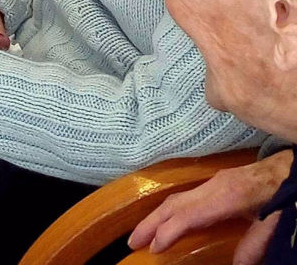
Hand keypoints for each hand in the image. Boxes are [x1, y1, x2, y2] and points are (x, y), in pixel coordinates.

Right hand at [128, 150, 292, 262]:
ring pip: (176, 198)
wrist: (288, 166)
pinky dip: (168, 209)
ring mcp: (213, 182)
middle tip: (132, 241)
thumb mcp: (275, 221)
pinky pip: (184, 196)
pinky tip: (164, 219)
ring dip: (156, 215)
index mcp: (226, 196)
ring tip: (141, 233)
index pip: (189, 214)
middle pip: (174, 204)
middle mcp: (214, 187)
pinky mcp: (215, 183)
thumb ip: (255, 243)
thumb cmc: (282, 192)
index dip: (169, 230)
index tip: (153, 246)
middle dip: (151, 222)